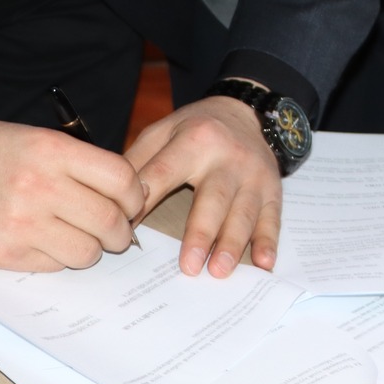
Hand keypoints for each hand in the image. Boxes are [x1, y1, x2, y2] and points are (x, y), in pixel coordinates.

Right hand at [0, 117, 143, 270]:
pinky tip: (45, 240)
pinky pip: (55, 267)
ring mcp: (20, 223)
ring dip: (91, 248)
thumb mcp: (42, 139)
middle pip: (109, 222)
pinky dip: (59, 257)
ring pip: (87, 252)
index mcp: (53, 151)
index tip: (131, 202)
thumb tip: (131, 196)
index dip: (135, 196)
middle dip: (121, 232)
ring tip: (78, 236)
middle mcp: (39, 186)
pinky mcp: (4, 253)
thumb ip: (84, 164)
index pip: (121, 180)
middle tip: (115, 231)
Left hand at [127, 95, 281, 277]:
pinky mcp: (273, 189)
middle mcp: (227, 156)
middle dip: (201, 233)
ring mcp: (253, 174)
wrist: (243, 112)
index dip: (146, 202)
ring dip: (232, 243)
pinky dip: (268, 241)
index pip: (165, 174)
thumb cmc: (195, 129)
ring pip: (243, 212)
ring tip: (219, 271)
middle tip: (188, 267)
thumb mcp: (162, 131)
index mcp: (194, 139)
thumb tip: (111, 199)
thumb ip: (137, 162)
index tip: (129, 231)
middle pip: (213, 198)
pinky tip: (263, 263)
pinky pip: (272, 218)